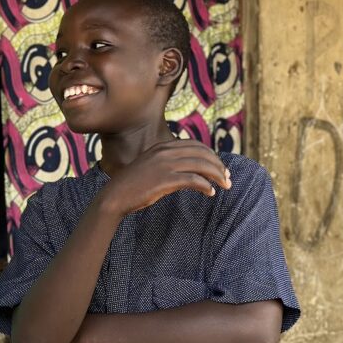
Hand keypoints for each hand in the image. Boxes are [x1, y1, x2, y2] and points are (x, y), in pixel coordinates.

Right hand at [100, 139, 231, 215]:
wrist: (114, 196)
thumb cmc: (132, 185)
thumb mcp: (150, 166)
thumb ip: (167, 163)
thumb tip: (188, 169)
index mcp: (162, 146)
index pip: (196, 145)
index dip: (212, 155)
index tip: (220, 168)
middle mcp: (165, 152)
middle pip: (202, 153)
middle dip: (218, 165)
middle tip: (228, 178)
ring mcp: (165, 165)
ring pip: (201, 165)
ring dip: (217, 175)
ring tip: (225, 186)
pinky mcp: (165, 180)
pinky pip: (193, 180)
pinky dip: (206, 186)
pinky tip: (210, 193)